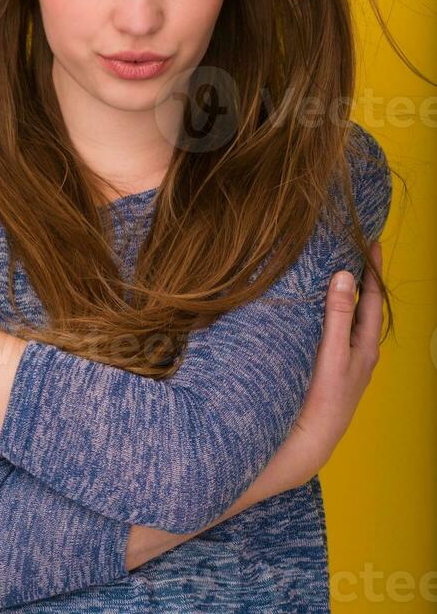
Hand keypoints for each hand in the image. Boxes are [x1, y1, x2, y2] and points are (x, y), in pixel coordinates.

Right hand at [282, 240, 384, 481]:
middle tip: (356, 251)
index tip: (371, 243)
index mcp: (366, 346)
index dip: (372, 270)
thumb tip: (344, 275)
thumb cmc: (324, 399)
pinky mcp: (331, 368)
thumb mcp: (331, 352)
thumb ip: (337, 314)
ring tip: (340, 273)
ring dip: (348, 295)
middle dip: (362, 279)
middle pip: (365, 307)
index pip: (373, 298)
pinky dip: (334, 312)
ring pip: (351, 319)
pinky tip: (321, 311)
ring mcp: (347, 361)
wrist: (310, 440)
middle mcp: (360, 351)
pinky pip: (338, 330)